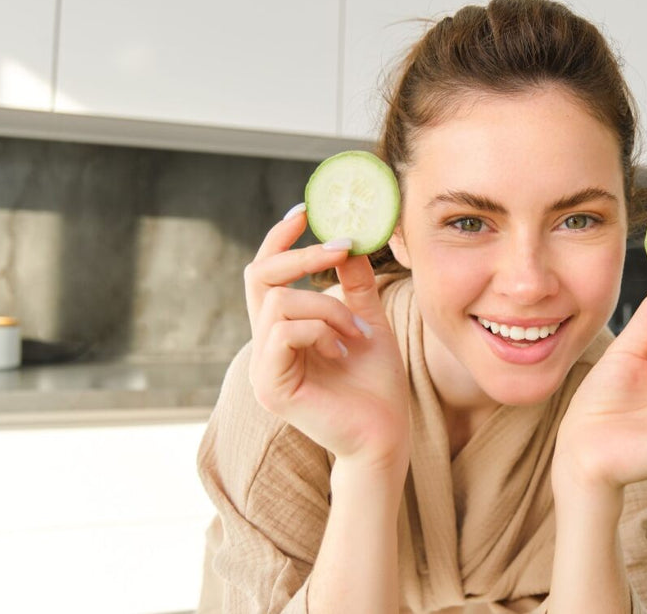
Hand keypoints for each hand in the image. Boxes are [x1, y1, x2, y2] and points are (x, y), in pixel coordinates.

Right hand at [242, 207, 409, 474]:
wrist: (386, 435)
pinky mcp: (271, 387)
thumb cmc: (377, 384)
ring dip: (327, 306)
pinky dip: (320, 330)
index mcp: (282, 329)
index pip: (264, 273)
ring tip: (355, 331)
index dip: (278, 238)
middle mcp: (265, 345)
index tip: (304, 210)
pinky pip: (284, 333)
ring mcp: (263, 368)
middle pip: (259, 276)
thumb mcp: (367, 319)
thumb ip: (355, 283)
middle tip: (342, 247)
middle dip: (303, 254)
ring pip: (280, 302)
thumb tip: (350, 239)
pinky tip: (343, 350)